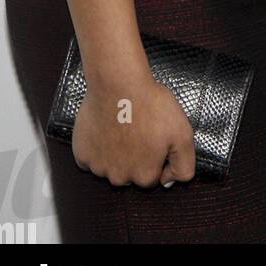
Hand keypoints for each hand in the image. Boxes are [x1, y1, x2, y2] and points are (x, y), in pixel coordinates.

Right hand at [72, 76, 195, 187]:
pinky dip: (97, 148)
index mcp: (144, 175)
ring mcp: (99, 167)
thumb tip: (170, 182)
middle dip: (136, 157)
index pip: (153, 177)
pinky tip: (106, 130)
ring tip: (124, 127)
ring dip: (116, 153)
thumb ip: (183, 165)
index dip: (156, 157)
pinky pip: (90, 159)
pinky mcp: (82, 154)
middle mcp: (120, 178)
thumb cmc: (150, 104)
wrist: (119, 83)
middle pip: (130, 174)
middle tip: (139, 130)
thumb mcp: (183, 134)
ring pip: (110, 167)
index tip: (155, 138)